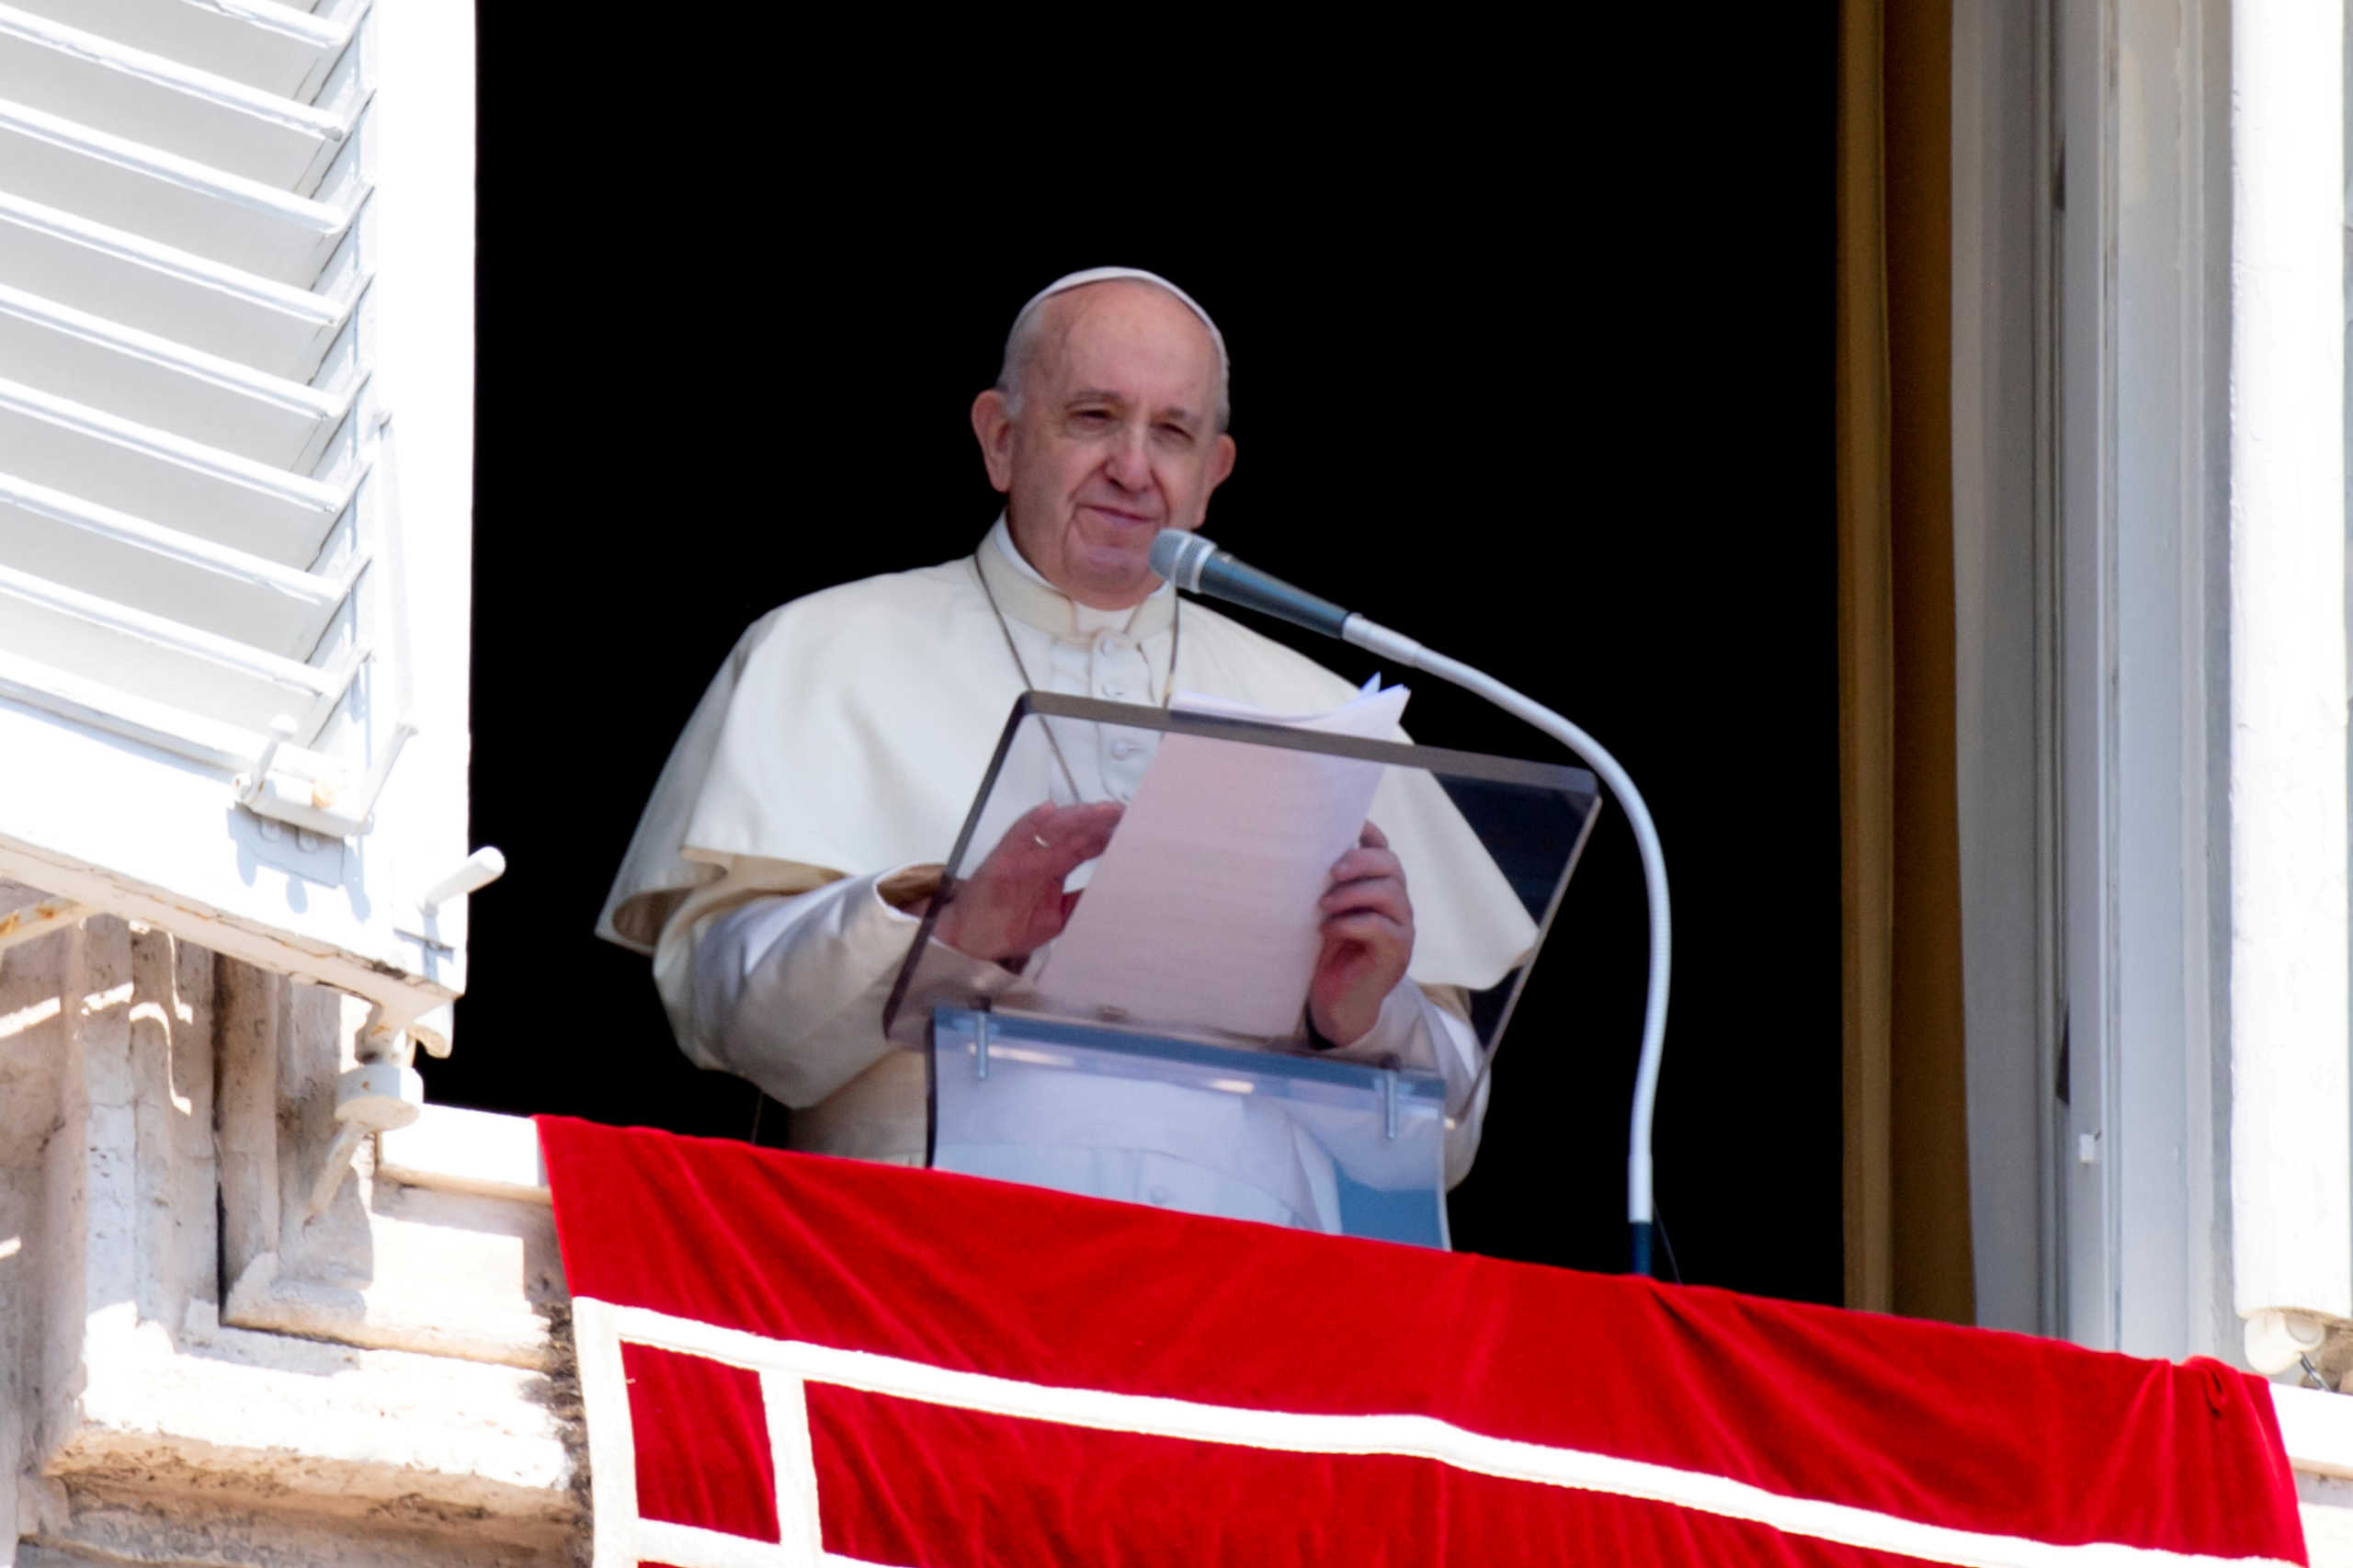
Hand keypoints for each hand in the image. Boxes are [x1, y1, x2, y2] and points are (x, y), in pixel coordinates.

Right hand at [932, 801, 1122, 964]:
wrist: (971, 939)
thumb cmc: (1009, 926)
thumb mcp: (1056, 917)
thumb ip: (1080, 901)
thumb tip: (1114, 891)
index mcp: (1055, 868)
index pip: (1086, 847)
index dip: (1109, 836)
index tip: (1133, 828)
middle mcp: (1041, 857)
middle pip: (1075, 833)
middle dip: (1100, 822)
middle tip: (1124, 812)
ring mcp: (1023, 856)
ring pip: (1053, 830)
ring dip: (1077, 818)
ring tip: (1099, 810)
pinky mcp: (1002, 860)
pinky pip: (1018, 837)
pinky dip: (1032, 823)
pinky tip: (1049, 811)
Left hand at [1308, 820, 1413, 1046]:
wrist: (1336, 1002)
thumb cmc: (1329, 952)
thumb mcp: (1327, 911)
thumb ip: (1328, 884)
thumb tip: (1301, 848)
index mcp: (1382, 888)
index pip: (1384, 851)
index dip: (1370, 835)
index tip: (1347, 826)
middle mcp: (1398, 904)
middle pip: (1392, 866)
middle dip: (1361, 861)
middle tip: (1331, 872)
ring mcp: (1402, 928)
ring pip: (1390, 893)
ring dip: (1353, 894)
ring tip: (1324, 905)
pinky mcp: (1396, 953)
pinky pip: (1380, 928)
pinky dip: (1351, 924)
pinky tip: (1327, 930)